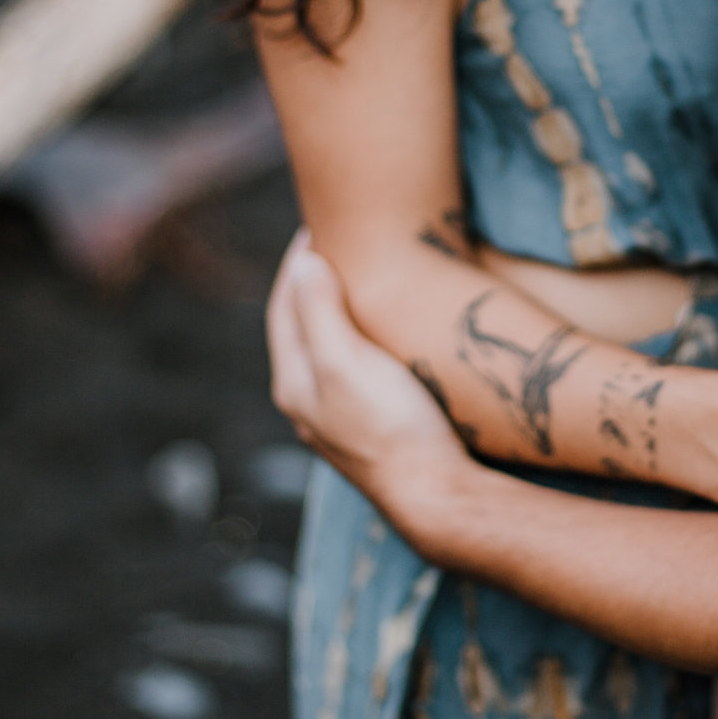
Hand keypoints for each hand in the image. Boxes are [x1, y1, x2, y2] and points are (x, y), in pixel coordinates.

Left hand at [266, 230, 473, 536]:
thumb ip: (319, 311)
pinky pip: (351, 369)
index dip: (297, 263)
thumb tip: (304, 262)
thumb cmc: (392, 425)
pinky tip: (383, 337)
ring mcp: (337, 417)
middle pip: (300, 327)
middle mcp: (307, 400)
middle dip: (312, 284)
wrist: (434, 493)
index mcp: (293, 380)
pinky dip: (358, 339)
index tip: (319, 226)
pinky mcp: (369, 428)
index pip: (283, 306)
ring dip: (335, 312)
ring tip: (359, 281)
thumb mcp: (347, 361)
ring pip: (325, 349)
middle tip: (337, 245)